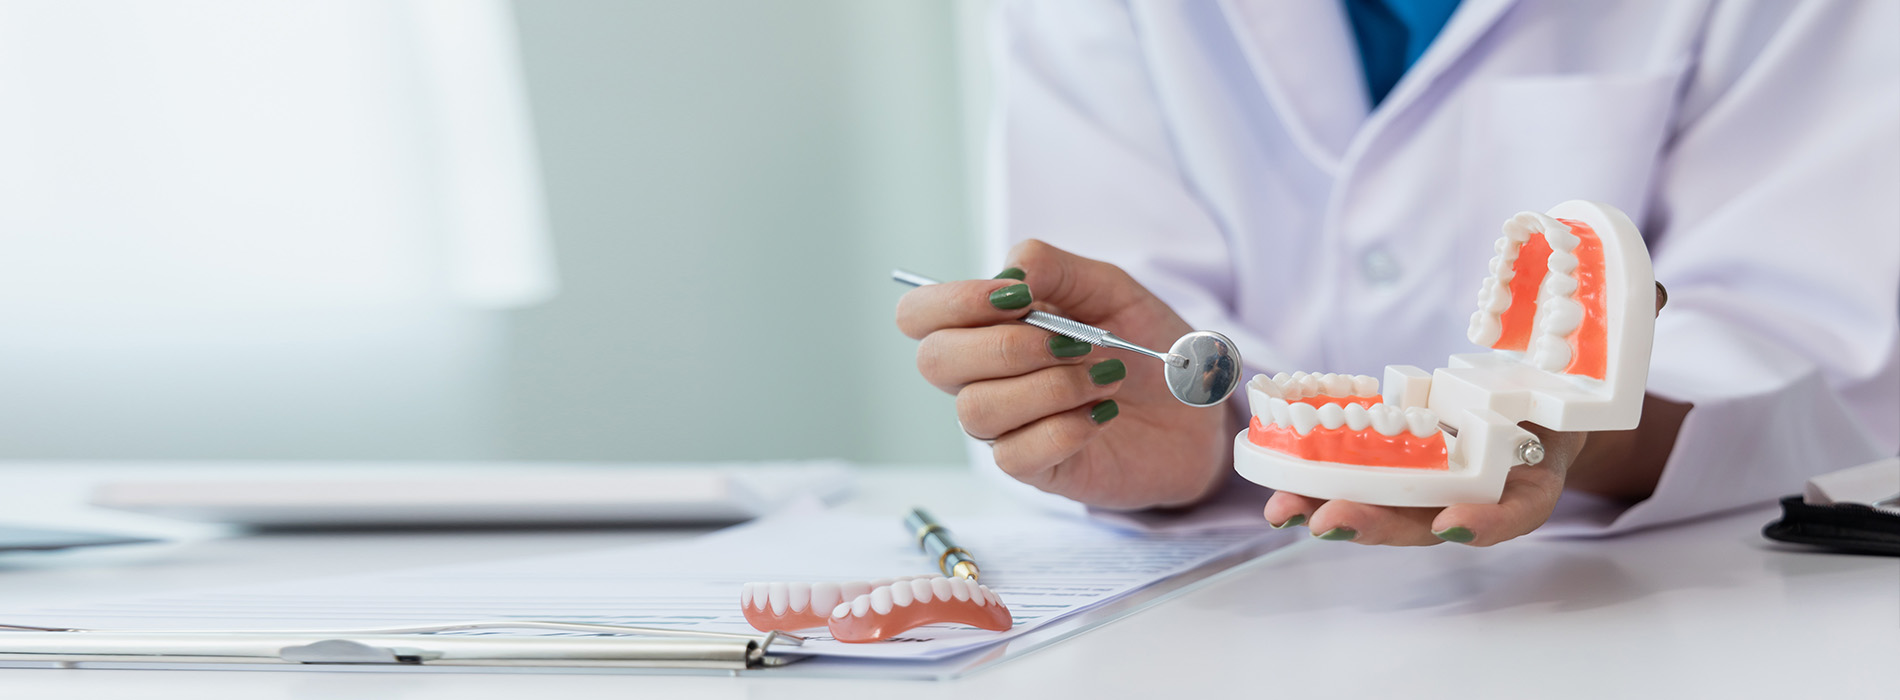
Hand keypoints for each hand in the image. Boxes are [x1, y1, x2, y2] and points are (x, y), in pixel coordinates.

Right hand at [896, 240, 1232, 508]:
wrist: (1195, 409)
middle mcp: (983, 378)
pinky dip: (1067, 426)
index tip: (1019, 297)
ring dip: (1048, 386)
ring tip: (1105, 378)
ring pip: (975, 410)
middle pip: (935, 362)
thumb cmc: (1145, 346)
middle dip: (1006, 345)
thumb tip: (1007, 274)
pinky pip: (1016, 454)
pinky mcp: (1034, 470)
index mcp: (988, 326)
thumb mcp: (1108, 288)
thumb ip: (1054, 269)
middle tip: (1075, 341)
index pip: (919, 315)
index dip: (953, 302)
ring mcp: (1005, 427)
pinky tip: (1102, 413)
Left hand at [1263, 283, 1683, 545]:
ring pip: (1386, 508)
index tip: (1453, 524)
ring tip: (1282, 508)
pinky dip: (1319, 485)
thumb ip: (1633, 322)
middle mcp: (1482, 487)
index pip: (1520, 508)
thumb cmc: (1581, 379)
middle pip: (1432, 517)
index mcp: (1538, 471)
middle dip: (1381, 522)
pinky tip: (1277, 489)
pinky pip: (1358, 480)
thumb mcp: (1614, 350)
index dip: (1488, 521)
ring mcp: (1438, 479)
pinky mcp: (1400, 462)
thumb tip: (1654, 291)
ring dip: (1333, 509)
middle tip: (1330, 517)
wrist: (1552, 397)